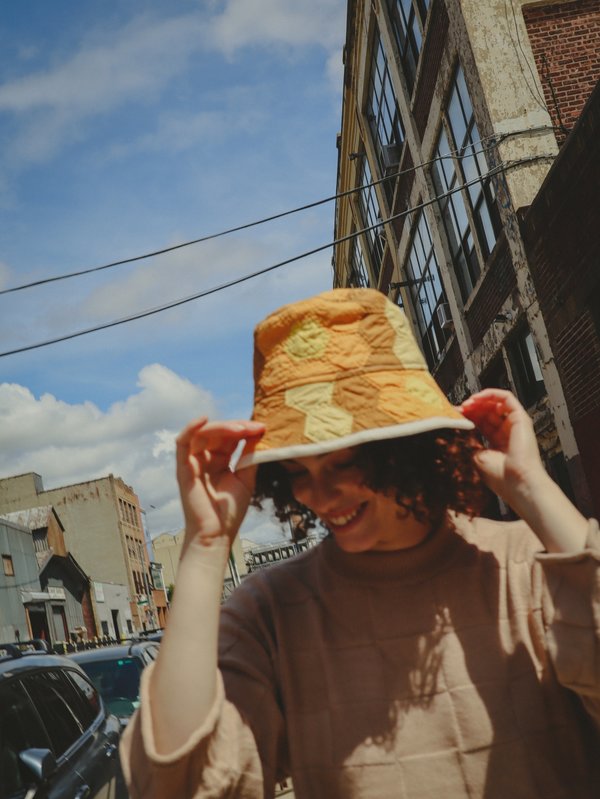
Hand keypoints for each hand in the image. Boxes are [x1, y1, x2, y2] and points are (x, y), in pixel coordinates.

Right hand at [176, 418, 264, 546]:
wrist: (217, 535)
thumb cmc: (230, 511)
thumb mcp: (246, 477)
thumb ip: (250, 455)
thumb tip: (259, 431)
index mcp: (219, 460)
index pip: (230, 436)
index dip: (244, 429)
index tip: (262, 428)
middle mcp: (204, 458)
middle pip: (217, 431)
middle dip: (236, 426)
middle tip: (254, 428)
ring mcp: (193, 463)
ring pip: (203, 433)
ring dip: (222, 427)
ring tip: (240, 429)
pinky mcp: (183, 469)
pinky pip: (182, 443)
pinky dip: (190, 428)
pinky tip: (204, 419)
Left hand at [460, 389, 545, 510]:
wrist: (518, 482)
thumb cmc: (501, 477)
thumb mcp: (476, 457)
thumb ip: (468, 443)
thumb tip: (456, 432)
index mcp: (497, 443)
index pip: (480, 423)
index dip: (466, 417)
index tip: (453, 416)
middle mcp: (507, 432)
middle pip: (487, 411)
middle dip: (471, 408)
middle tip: (457, 409)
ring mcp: (514, 424)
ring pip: (496, 402)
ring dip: (479, 400)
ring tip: (466, 403)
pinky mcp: (521, 418)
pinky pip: (507, 397)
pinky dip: (491, 394)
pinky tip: (477, 399)